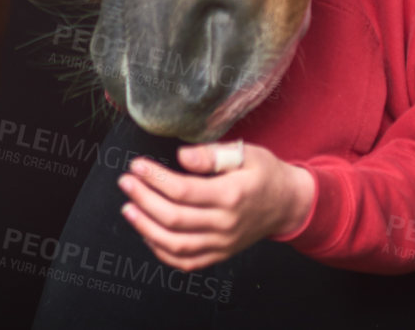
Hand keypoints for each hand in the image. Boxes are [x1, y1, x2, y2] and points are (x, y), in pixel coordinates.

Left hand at [116, 140, 315, 271]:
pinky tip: (148, 234)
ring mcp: (222, 243)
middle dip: (144, 199)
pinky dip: (162, 251)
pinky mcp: (220, 254)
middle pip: (174, 218)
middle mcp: (225, 224)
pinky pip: (186, 262)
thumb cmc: (265, 173)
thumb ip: (212, 154)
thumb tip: (181, 155)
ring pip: (175, 244)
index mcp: (231, 195)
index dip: (155, 178)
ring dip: (146, 228)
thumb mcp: (246, 152)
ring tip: (129, 208)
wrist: (288, 204)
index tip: (137, 165)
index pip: (183, 190)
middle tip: (126, 182)